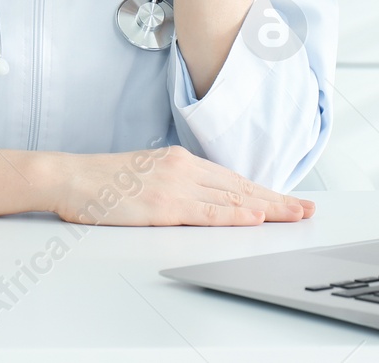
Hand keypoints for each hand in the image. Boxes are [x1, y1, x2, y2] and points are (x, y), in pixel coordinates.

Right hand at [47, 145, 314, 225]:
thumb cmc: (103, 180)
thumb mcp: (147, 172)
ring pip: (230, 198)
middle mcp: (183, 169)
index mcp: (180, 161)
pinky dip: (233, 215)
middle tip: (306, 210)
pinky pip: (206, 212)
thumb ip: (176, 181)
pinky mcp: (162, 205)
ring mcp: (174, 186)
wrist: (71, 178)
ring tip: (294, 215)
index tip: (288, 200)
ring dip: (266, 208)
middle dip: (276, 199)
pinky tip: (254, 217)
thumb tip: (203, 195)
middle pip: (240, 186)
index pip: (232, 179)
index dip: (263, 190)